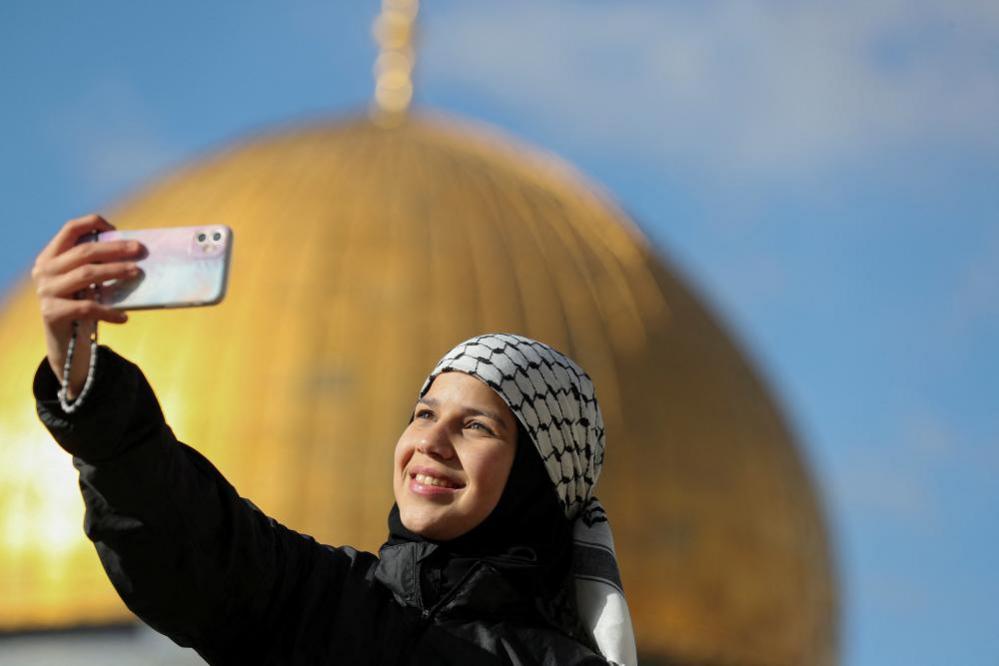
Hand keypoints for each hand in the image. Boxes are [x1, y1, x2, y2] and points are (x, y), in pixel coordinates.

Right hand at [32, 214, 142, 396]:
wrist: (65, 341)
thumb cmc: (82, 303)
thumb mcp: (87, 281)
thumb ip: (98, 264)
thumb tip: (134, 250)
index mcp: (51, 256)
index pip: (69, 229)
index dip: (92, 223)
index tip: (116, 228)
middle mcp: (44, 270)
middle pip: (84, 251)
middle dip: (115, 249)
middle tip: (140, 250)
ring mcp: (46, 291)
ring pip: (86, 275)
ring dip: (115, 272)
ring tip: (137, 273)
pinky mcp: (52, 312)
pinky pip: (87, 307)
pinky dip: (109, 311)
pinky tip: (124, 317)